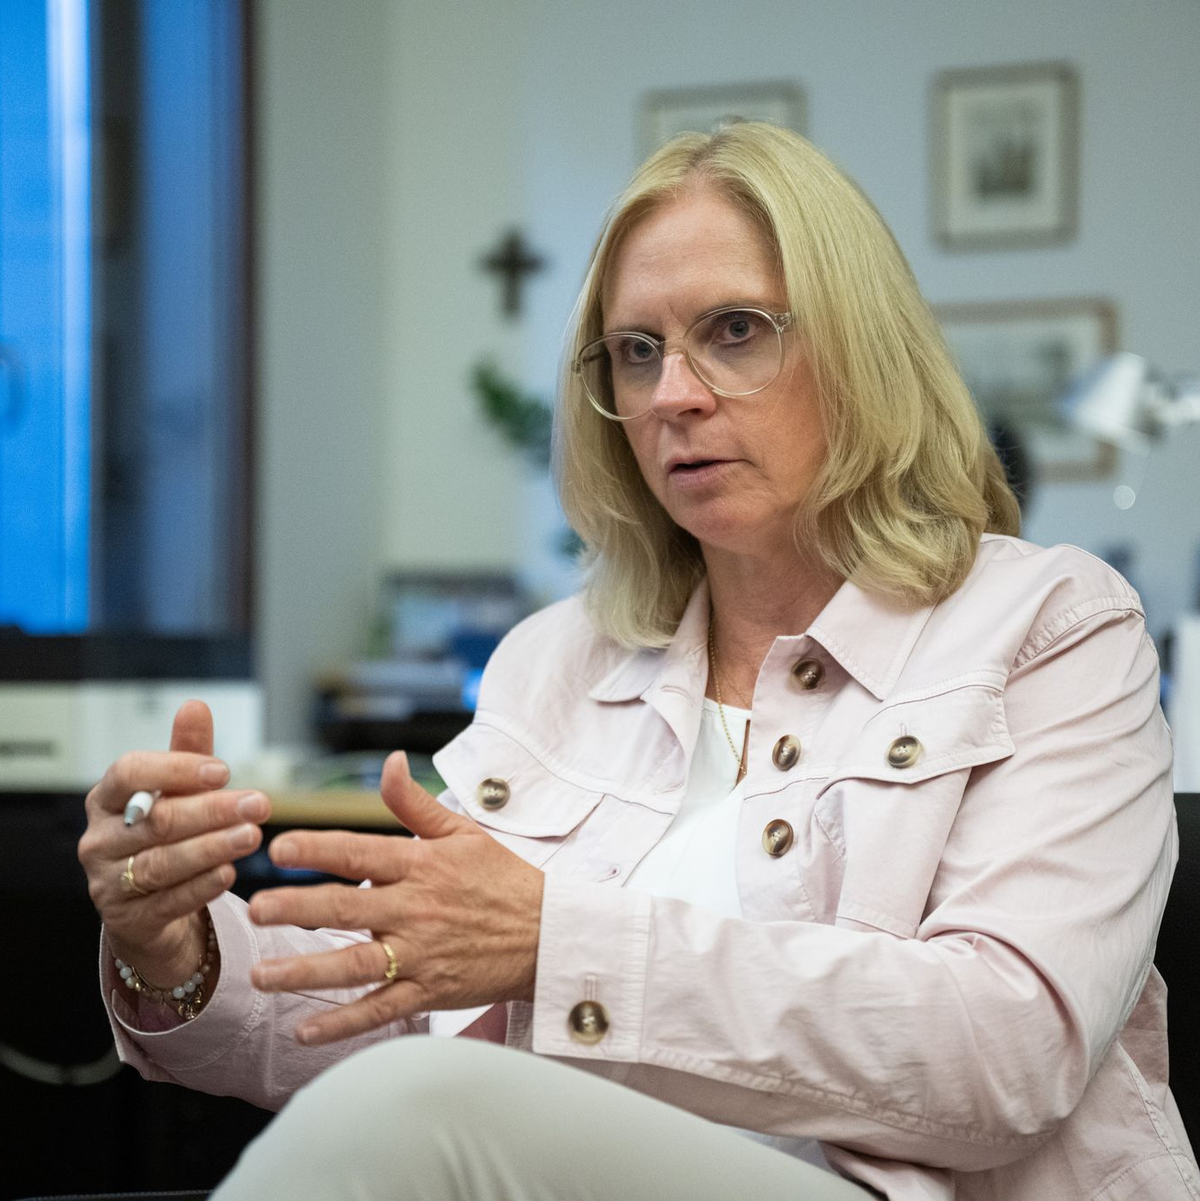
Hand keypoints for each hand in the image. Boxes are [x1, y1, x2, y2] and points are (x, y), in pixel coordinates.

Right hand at [78, 700, 269, 986]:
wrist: (149, 906)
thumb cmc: (165, 835)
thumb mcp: (178, 792)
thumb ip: (188, 752)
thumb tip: (195, 705)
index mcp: (108, 799)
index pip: (129, 773)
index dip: (175, 769)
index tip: (223, 770)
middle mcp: (100, 839)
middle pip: (156, 821)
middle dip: (212, 811)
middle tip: (259, 804)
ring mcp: (108, 883)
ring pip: (161, 863)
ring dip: (211, 848)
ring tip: (251, 836)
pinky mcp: (127, 920)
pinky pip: (166, 902)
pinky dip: (200, 887)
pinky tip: (229, 873)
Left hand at [248, 751, 544, 1045]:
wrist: (551, 934)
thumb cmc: (503, 879)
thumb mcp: (463, 832)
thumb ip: (415, 802)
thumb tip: (389, 761)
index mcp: (423, 865)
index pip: (361, 852)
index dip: (318, 849)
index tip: (278, 848)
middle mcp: (417, 909)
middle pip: (347, 909)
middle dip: (298, 909)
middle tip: (256, 909)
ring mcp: (422, 955)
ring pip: (355, 965)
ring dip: (305, 971)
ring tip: (261, 975)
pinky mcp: (430, 992)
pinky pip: (380, 1010)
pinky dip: (343, 1024)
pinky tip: (304, 1030)